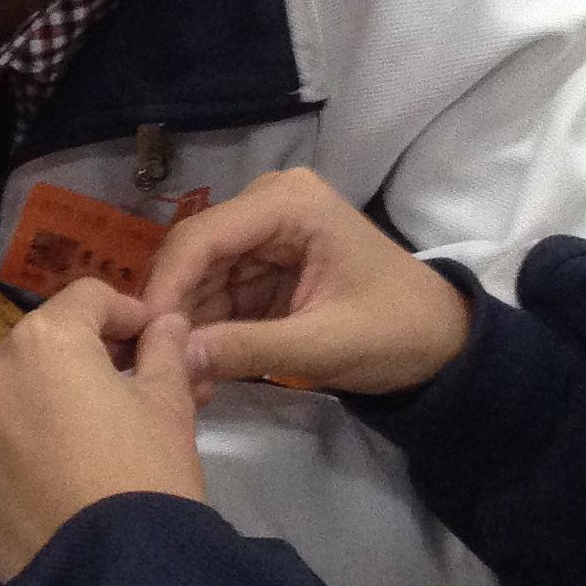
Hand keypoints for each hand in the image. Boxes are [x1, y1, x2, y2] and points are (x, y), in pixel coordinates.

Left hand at [0, 281, 204, 583]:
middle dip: (86, 358)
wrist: (104, 578)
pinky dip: (19, 441)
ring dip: (47, 398)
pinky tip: (54, 473)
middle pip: (44, 343)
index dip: (129, 313)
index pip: (89, 299)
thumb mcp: (169, 406)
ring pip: (12, 390)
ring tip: (89, 436)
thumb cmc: (145, 476)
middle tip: (129, 389)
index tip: (155, 339)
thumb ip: (163, 351)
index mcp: (44, 339)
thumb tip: (165, 324)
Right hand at [137, 167, 470, 396]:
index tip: (141, 337)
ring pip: (198, 280)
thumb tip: (174, 358)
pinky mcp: (262, 265)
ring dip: (187, 329)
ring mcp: (263, 234)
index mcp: (289, 202)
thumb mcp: (324, 345)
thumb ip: (248, 349)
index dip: (166, 286)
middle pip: (194, 255)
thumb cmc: (397, 333)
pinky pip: (216, 296)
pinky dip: (206, 333)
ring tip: (182, 382)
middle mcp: (268, 204)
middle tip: (154, 368)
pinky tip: (199, 372)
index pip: (204, 236)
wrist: (443, 346)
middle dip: (174, 312)